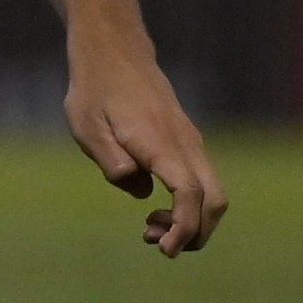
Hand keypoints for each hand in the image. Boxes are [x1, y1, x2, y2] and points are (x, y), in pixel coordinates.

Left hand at [66, 41, 226, 255]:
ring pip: (212, 193)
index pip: (189, 193)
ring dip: (191, 221)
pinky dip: (188, 206)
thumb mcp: (87, 127)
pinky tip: (154, 208)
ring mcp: (190, 142)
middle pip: (215, 200)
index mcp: (160, 142)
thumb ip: (112, 161)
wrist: (114, 53)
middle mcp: (185, 143)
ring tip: (149, 227)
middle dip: (196, 233)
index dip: (184, 227)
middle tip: (157, 244)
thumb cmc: (95, 91)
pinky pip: (200, 182)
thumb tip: (141, 191)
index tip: (166, 250)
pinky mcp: (186, 143)